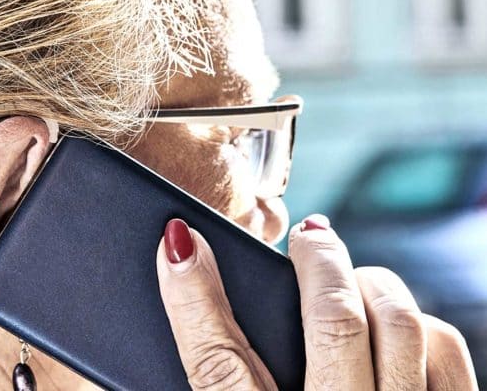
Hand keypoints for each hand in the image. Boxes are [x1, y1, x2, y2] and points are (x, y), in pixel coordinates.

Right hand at [156, 215, 477, 389]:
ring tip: (348, 272)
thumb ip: (215, 382)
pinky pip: (444, 352)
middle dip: (317, 261)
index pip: (217, 364)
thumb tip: (170, 332)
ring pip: (401, 326)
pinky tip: (390, 317)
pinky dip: (415, 320)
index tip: (178, 242)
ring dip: (370, 283)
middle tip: (307, 238)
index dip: (191, 295)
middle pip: (332, 323)